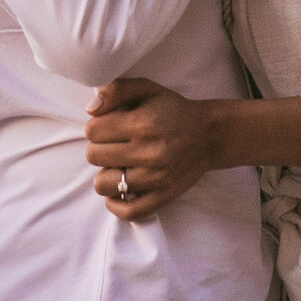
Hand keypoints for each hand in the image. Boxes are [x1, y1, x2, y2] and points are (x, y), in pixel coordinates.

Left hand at [85, 78, 215, 221]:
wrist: (209, 135)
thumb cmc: (174, 110)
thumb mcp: (148, 89)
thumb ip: (117, 90)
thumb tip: (90, 109)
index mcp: (143, 123)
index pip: (93, 131)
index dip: (97, 126)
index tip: (109, 126)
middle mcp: (148, 152)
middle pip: (94, 156)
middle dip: (99, 147)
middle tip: (115, 144)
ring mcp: (155, 178)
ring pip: (103, 184)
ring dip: (106, 174)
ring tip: (119, 165)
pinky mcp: (163, 196)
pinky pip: (128, 211)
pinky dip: (116, 203)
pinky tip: (118, 190)